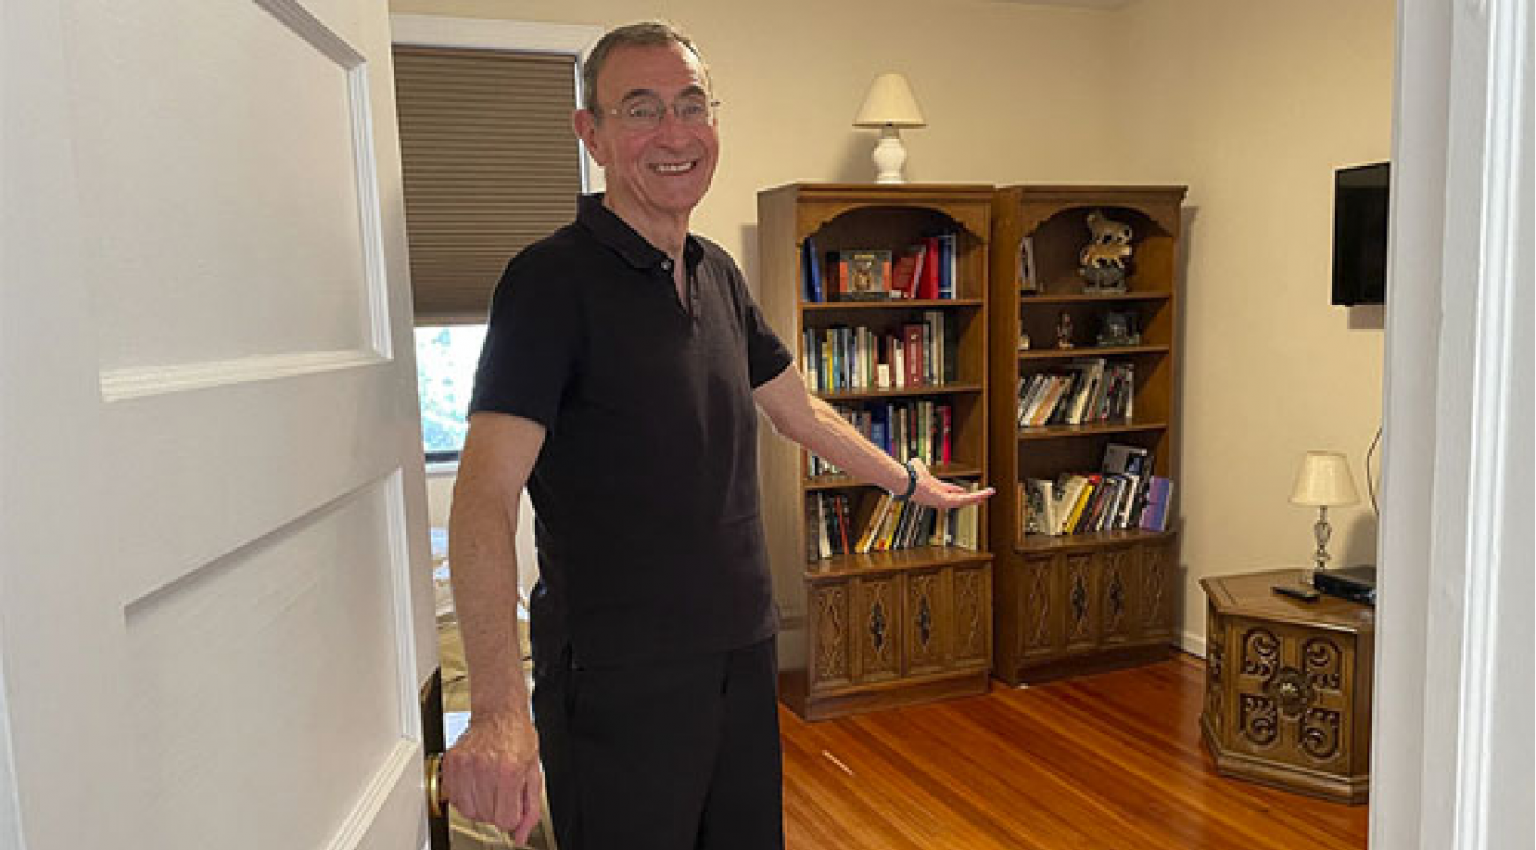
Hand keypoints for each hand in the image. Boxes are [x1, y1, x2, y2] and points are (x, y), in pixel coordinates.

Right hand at [441, 710, 543, 843]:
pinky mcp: (451, 764)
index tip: (513, 804)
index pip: (505, 820)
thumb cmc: (518, 739)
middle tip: (502, 792)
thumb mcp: (533, 773)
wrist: (499, 713)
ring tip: (489, 788)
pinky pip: (454, 799)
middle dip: (497, 810)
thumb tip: (520, 836)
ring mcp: (465, 766)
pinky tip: (476, 784)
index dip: (512, 816)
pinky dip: (465, 798)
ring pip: (468, 812)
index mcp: (509, 771)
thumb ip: (530, 809)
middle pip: (487, 818)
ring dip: (480, 807)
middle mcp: (485, 769)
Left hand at [908, 458, 994, 508]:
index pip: (949, 492)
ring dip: (977, 497)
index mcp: (934, 490)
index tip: (964, 490)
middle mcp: (939, 498)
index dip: (957, 491)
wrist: (905, 481)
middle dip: (972, 497)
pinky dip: (974, 498)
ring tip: (988, 494)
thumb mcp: (917, 468)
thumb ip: (918, 465)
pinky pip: (962, 500)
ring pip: (963, 501)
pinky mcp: (945, 502)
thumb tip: (915, 461)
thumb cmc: (909, 475)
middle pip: (959, 499)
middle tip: (983, 497)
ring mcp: (942, 501)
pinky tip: (983, 496)